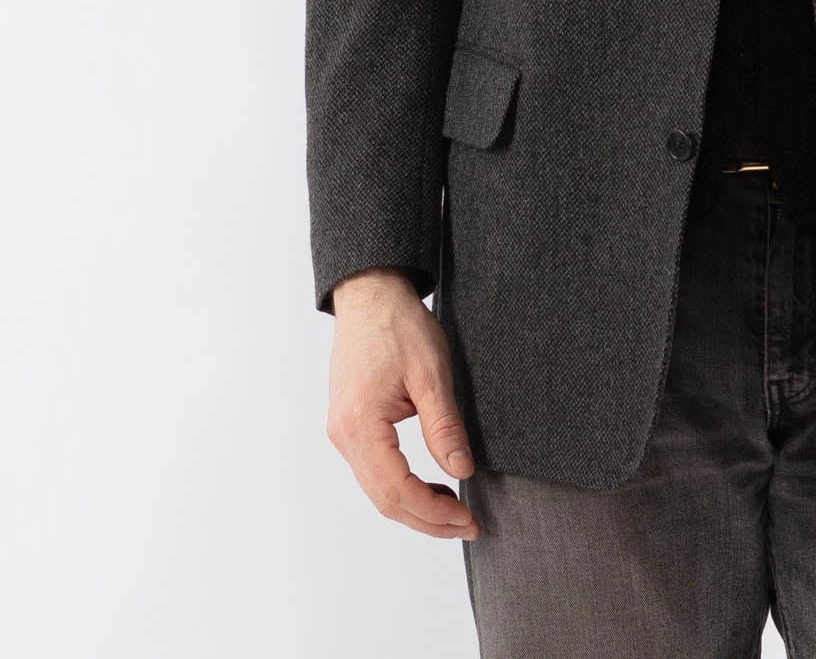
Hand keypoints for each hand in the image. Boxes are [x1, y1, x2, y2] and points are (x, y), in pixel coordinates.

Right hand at [326, 268, 481, 540]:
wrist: (371, 295)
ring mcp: (342, 432)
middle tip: (468, 525)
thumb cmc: (398, 326)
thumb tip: (462, 472)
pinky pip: (374, 472)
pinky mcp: (349, 426)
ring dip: (415, 506)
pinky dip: (402, 487)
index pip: (397, 489)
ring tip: (455, 510)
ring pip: (377, 490)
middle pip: (384, 499)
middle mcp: (343, 435)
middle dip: (427, 519)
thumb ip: (444, 426)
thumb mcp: (431, 373)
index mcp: (360, 424)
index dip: (434, 512)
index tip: (467, 519)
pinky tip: (431, 486)